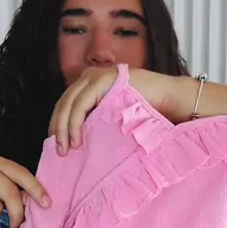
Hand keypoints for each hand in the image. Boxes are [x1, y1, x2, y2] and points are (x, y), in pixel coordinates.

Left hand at [48, 66, 176, 154]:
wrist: (168, 100)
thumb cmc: (144, 113)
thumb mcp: (112, 117)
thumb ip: (95, 122)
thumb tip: (75, 144)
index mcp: (89, 84)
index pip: (65, 105)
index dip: (58, 125)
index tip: (58, 146)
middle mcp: (89, 76)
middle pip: (63, 104)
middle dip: (58, 129)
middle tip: (59, 152)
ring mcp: (96, 75)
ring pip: (69, 104)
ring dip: (65, 129)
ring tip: (66, 149)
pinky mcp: (103, 79)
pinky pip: (81, 104)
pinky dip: (75, 123)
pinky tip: (77, 138)